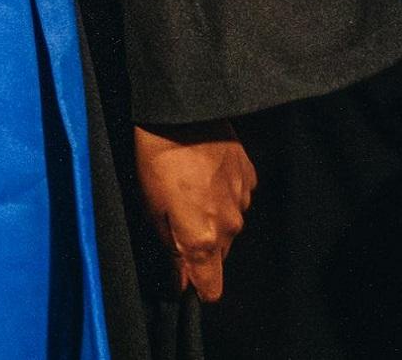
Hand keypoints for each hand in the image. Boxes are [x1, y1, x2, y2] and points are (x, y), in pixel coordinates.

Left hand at [134, 120, 257, 302]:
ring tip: (188, 188)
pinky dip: (223, 192)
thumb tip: (181, 280)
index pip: (212, 287)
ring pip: (228, 223)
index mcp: (202, 239)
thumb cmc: (157, 160)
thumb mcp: (151, 208)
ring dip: (211, 215)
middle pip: (217, 253)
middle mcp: (229, 226)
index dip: (198, 286)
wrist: (183, 113)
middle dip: (199, 244)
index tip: (185, 279)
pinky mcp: (250, 176)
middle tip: (175, 216)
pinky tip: (205, 173)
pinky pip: (237, 196)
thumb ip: (170, 249)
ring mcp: (243, 200)